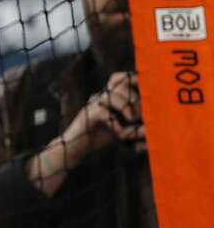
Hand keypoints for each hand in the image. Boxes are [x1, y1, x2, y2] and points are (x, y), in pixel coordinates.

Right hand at [28, 72, 143, 195]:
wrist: (76, 149)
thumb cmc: (99, 138)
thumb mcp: (122, 131)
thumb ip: (135, 127)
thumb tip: (151, 128)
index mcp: (110, 97)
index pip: (122, 78)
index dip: (135, 79)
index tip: (149, 88)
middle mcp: (101, 97)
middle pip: (118, 82)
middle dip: (133, 95)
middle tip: (140, 112)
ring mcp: (93, 104)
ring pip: (112, 94)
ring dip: (126, 106)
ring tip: (132, 119)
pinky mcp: (87, 115)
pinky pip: (103, 112)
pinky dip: (115, 123)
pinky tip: (120, 133)